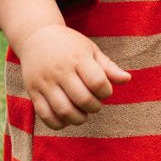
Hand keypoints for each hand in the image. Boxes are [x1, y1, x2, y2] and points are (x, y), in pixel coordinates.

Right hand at [12, 23, 130, 129]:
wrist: (35, 37)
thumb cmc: (69, 45)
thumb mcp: (90, 50)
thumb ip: (109, 67)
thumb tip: (128, 79)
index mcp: (77, 58)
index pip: (97, 82)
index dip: (106, 92)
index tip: (104, 91)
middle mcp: (60, 70)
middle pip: (82, 99)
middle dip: (94, 107)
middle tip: (94, 104)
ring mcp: (44, 82)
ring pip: (64, 110)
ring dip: (78, 118)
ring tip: (82, 113)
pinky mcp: (33, 91)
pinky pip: (45, 115)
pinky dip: (59, 123)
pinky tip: (66, 118)